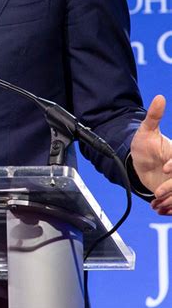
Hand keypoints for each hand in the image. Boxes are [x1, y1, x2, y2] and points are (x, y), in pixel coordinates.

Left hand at [130, 95, 171, 214]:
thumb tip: (160, 98)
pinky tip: (158, 209)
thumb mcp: (146, 131)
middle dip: (171, 187)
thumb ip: (154, 116)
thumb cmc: (144, 145)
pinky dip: (170, 209)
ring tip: (156, 203)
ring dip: (170, 201)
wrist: (139, 162)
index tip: (164, 168)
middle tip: (156, 192)